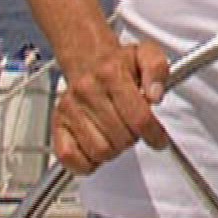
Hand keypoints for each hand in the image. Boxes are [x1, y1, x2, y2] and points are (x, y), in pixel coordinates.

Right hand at [51, 38, 168, 173]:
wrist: (89, 60)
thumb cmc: (119, 64)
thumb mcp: (148, 55)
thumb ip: (158, 70)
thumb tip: (155, 94)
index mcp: (112, 74)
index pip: (139, 118)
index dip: (154, 134)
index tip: (159, 139)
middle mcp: (88, 91)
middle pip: (122, 138)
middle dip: (134, 138)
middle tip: (134, 129)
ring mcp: (70, 109)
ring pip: (100, 151)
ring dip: (114, 150)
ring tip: (117, 136)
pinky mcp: (58, 124)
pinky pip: (69, 157)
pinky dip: (86, 162)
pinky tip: (96, 149)